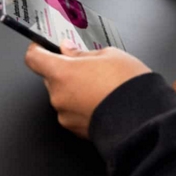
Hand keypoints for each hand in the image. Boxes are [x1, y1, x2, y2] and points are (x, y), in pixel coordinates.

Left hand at [24, 43, 151, 137]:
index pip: (34, 58)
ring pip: (62, 95)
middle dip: (64, 70)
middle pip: (50, 77)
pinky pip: (72, 112)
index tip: (44, 46)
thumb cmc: (127, 84)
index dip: (37, 49)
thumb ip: (82, 52)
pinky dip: (81, 105)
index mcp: (62, 72)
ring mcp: (65, 115)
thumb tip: (68, 50)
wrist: (141, 117)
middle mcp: (58, 95)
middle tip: (86, 66)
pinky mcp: (74, 130)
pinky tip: (101, 101)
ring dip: (74, 89)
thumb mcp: (109, 55)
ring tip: (100, 86)